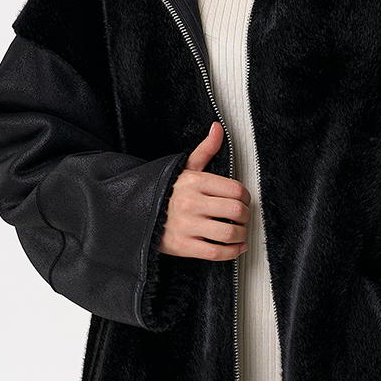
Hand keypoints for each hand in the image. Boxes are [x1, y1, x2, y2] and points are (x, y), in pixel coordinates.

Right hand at [159, 122, 250, 261]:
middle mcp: (191, 203)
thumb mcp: (184, 168)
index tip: (244, 201)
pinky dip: (232, 252)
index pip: (235, 189)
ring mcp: (186, 226)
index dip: (246, 197)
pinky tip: (236, 247)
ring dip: (242, 235)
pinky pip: (216, 252)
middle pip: (236, 211)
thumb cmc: (164, 191)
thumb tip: (217, 128)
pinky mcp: (182, 246)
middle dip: (246, 216)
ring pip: (229, 233)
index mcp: (194, 182)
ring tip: (240, 233)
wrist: (134, 213)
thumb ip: (205, 149)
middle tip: (242, 218)